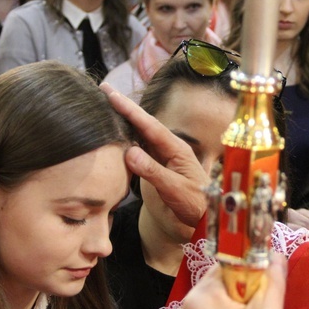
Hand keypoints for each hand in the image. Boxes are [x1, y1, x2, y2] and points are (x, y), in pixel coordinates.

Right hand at [103, 83, 208, 226]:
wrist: (205, 219)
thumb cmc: (195, 205)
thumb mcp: (175, 189)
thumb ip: (153, 171)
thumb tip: (129, 152)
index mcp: (177, 149)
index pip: (150, 125)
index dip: (130, 110)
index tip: (111, 95)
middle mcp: (171, 148)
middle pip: (144, 123)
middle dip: (124, 107)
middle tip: (103, 90)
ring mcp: (165, 156)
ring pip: (141, 133)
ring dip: (125, 120)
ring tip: (106, 105)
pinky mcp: (160, 166)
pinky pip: (141, 147)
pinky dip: (128, 137)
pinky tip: (117, 132)